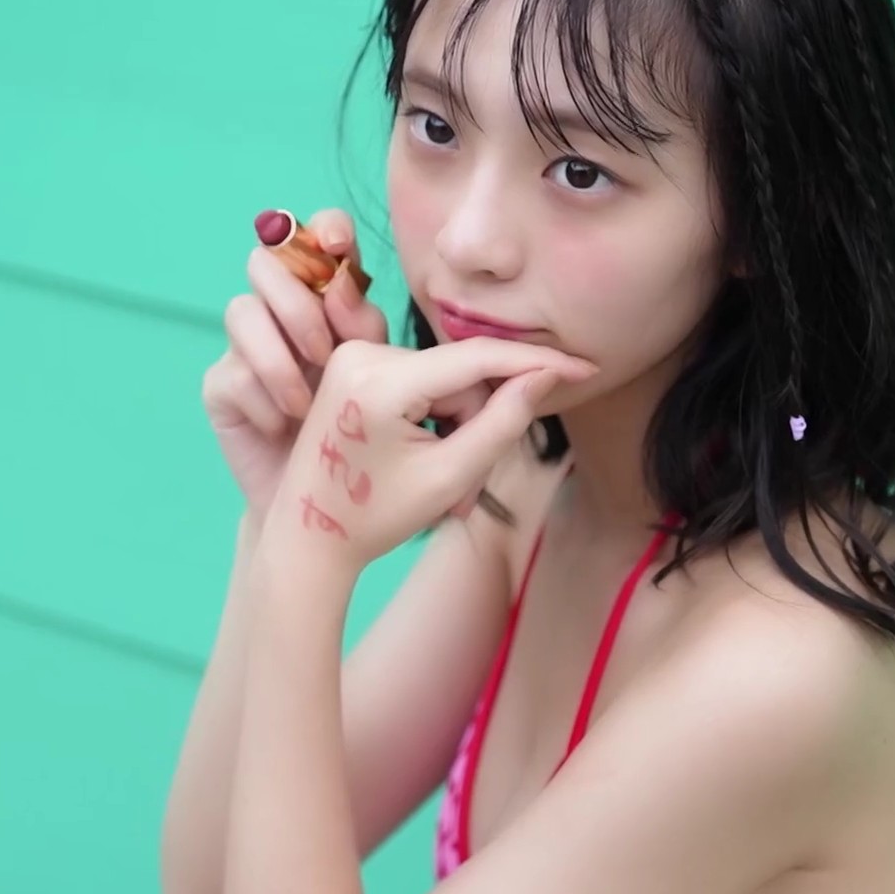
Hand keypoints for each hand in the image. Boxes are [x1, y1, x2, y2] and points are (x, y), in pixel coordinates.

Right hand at [202, 208, 387, 519]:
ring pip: (241, 308)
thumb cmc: (369, 443)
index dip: (326, 230)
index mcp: (333, 303)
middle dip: (298, 302)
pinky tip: (287, 428)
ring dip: (278, 354)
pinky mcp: (222, 387)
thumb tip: (349, 283)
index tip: (340, 249)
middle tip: (327, 353)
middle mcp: (284, 316)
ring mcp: (247, 349)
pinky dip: (263, 400)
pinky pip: (230, 372)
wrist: (327, 510)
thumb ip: (370, 329)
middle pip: (268, 261)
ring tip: (308, 402)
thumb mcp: (386, 384)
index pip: (322, 238)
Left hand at [264, 338, 596, 568]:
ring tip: (440, 482)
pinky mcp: (351, 366)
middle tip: (466, 487)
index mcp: (378, 382)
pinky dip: (432, 418)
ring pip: (443, 380)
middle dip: (477, 424)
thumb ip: (504, 421)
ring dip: (456, 426)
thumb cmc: (376, 517)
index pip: (476, 359)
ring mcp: (351, 358)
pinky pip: (419, 381)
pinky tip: (419, 458)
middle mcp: (360, 355)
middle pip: (461, 375)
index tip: (585, 368)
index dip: (537, 362)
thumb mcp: (450, 476)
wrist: (309, 538)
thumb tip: (547, 373)